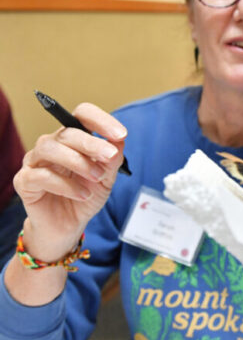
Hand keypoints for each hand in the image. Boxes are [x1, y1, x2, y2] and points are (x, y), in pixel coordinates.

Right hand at [13, 102, 126, 261]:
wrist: (69, 224)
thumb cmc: (86, 195)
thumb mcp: (107, 177)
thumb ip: (113, 159)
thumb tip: (118, 141)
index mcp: (73, 139)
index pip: (82, 115)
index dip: (101, 120)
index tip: (121, 134)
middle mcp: (52, 145)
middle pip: (67, 132)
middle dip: (92, 143)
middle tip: (110, 156)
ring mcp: (35, 162)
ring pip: (50, 148)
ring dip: (78, 162)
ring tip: (96, 178)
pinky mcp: (24, 181)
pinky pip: (39, 175)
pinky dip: (65, 185)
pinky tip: (82, 195)